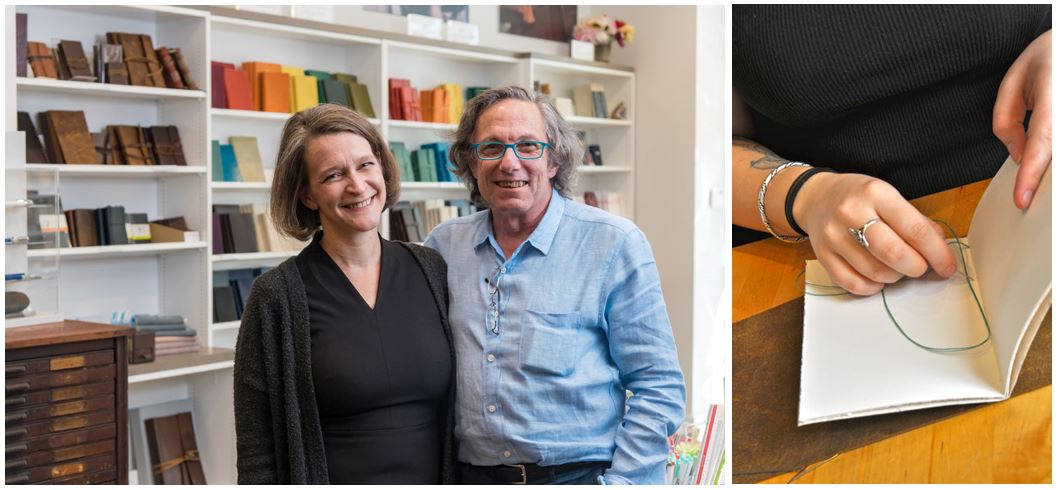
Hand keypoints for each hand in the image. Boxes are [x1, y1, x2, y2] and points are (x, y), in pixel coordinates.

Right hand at [792, 172, 956, 295]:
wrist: (816, 198)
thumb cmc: (859, 198)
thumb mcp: (889, 196)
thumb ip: (916, 221)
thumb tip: (940, 249)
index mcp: (875, 193)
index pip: (914, 230)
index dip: (937, 254)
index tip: (947, 266)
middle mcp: (851, 213)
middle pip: (894, 254)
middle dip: (917, 268)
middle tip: (920, 267)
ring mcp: (834, 236)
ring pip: (876, 273)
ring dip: (895, 277)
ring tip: (895, 266)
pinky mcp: (822, 256)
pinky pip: (854, 284)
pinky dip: (873, 287)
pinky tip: (877, 276)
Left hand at [994, 30, 1050, 209]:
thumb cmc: (1046, 58)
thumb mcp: (1014, 81)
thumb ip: (1007, 121)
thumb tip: (1018, 157)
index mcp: (1054, 94)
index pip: (1041, 142)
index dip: (1031, 174)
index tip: (1022, 199)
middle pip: (1057, 151)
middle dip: (1042, 176)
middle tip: (1024, 196)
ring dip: (1050, 168)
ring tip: (1032, 180)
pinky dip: (1050, 155)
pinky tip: (1043, 162)